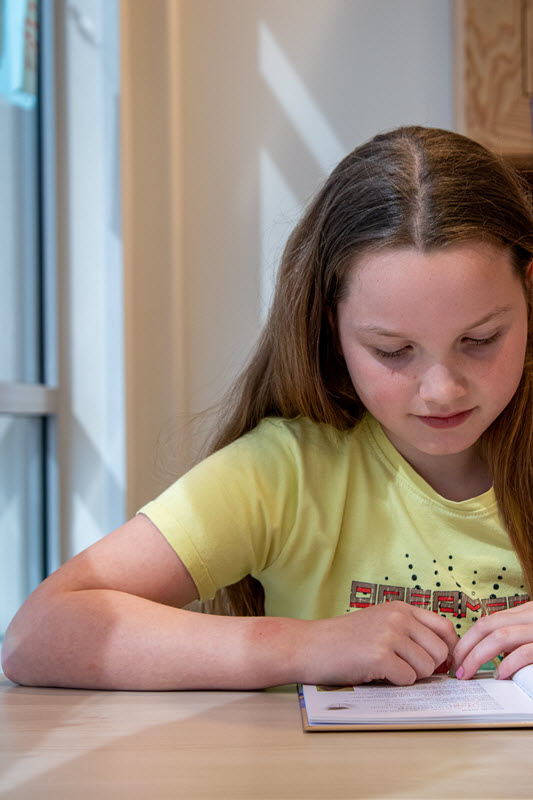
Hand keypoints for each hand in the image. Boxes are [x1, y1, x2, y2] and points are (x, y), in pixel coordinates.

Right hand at [300, 601, 458, 685]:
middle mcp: (398, 617)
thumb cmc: (344, 640)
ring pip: (427, 668)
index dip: (449, 650)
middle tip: (404, 669)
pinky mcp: (379, 655)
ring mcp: (389, 634)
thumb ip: (410, 633)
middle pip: (441, 652)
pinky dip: (395, 683)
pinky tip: (375, 673)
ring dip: (409, 676)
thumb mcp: (380, 624)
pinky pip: (408, 679)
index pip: (446, 628)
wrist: (309, 645)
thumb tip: (446, 659)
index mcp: (401, 607)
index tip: (441, 665)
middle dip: (428, 667)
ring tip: (385, 668)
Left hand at [452, 601, 532, 680]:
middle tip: (456, 668)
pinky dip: (508, 664)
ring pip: (499, 636)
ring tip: (467, 673)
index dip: (467, 639)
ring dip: (477, 656)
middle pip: (486, 626)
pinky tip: (499, 675)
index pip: (486, 622)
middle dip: (465, 647)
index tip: (457, 657)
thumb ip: (515, 643)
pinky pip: (524, 652)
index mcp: (523, 613)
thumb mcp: (532, 636)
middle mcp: (529, 616)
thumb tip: (498, 660)